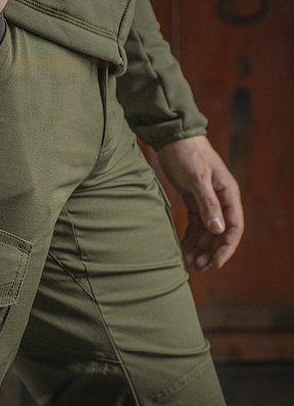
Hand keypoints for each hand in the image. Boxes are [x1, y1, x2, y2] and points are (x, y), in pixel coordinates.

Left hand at [157, 136, 243, 271]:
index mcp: (228, 194)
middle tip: (196, 268)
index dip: (226, 247)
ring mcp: (207, 201)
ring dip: (199, 248)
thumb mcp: (196, 178)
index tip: (215, 264)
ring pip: (206, 232)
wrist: (172, 137)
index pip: (234, 226)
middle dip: (209, 252)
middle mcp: (221, 199)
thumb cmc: (187, 154)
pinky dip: (190, 237)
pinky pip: (195, 224)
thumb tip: (219, 230)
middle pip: (220, 233)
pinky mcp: (193, 200)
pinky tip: (182, 249)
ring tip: (187, 264)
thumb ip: (208, 203)